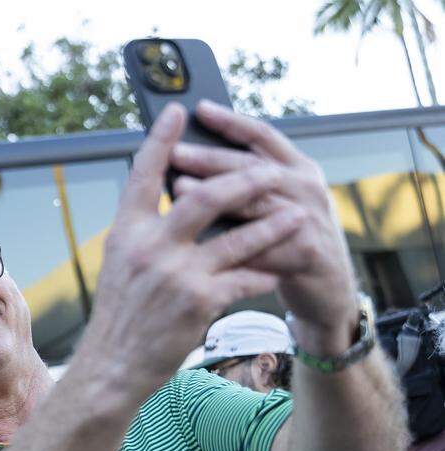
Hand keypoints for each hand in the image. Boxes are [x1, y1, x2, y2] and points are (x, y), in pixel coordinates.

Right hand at [81, 102, 302, 393]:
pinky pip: (244, 277)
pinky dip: (264, 271)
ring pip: (237, 237)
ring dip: (273, 224)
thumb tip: (173, 197)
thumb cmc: (121, 315)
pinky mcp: (199, 302)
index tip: (178, 111)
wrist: (113, 366)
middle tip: (270, 170)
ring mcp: (175, 274)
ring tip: (298, 214)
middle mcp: (148, 247)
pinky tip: (278, 267)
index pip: (143, 175)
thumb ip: (145, 231)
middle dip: (244, 179)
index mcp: (126, 233)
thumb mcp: (121, 265)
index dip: (162, 140)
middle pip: (205, 196)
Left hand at [170, 100, 360, 353]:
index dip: (231, 121)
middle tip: (175, 151)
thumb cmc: (286, 241)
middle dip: (211, 158)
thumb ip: (243, 183)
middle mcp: (307, 186)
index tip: (198, 109)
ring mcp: (311, 218)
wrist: (327, 288)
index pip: (262, 135)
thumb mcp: (273, 203)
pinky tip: (200, 240)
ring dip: (217, 194)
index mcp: (297, 168)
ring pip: (258, 202)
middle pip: (253, 166)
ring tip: (181, 189)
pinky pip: (264, 247)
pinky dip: (231, 243)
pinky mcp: (308, 253)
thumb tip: (189, 161)